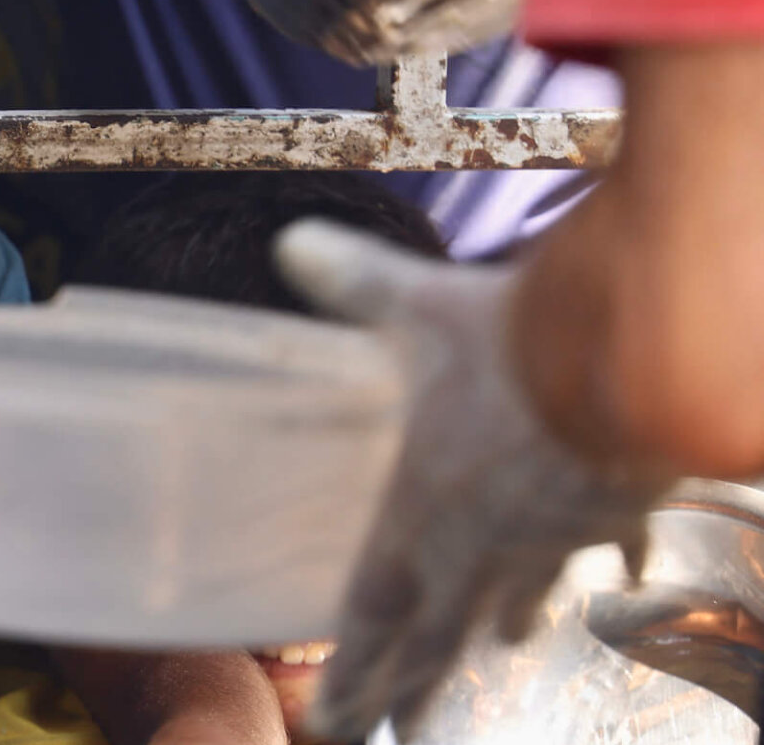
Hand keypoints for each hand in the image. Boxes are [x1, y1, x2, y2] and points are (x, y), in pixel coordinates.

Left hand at [274, 221, 668, 740]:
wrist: (647, 354)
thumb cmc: (520, 337)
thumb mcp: (418, 302)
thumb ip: (353, 280)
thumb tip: (292, 242)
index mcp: (425, 510)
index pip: (374, 611)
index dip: (351, 672)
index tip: (329, 724)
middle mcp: (488, 540)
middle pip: (441, 633)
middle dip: (412, 688)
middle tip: (394, 735)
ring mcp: (557, 532)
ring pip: (522, 592)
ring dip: (501, 623)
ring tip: (495, 646)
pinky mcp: (616, 507)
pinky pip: (605, 546)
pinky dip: (608, 561)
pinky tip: (623, 576)